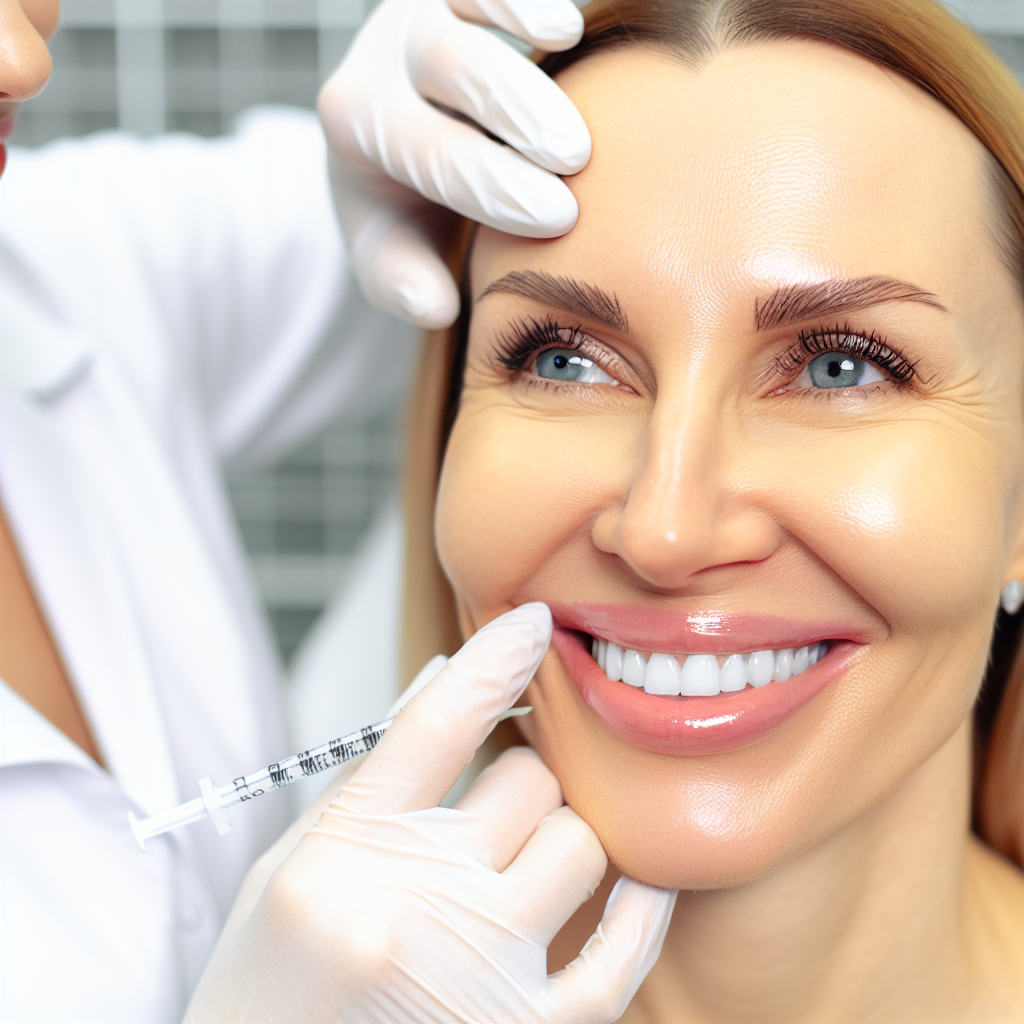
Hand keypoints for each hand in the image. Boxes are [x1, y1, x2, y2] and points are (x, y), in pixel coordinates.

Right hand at [186, 604, 675, 1021]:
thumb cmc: (272, 982)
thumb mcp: (292, 864)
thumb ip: (370, 782)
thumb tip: (450, 692)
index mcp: (344, 852)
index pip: (436, 723)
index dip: (491, 661)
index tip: (529, 624)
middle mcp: (413, 907)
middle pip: (527, 783)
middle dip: (517, 782)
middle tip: (493, 810)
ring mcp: (476, 978)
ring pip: (578, 847)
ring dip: (559, 842)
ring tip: (522, 868)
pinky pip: (619, 958)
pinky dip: (639, 912)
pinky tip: (639, 886)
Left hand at [318, 0, 591, 328]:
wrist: (390, 130)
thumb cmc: (398, 201)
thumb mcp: (387, 252)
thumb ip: (402, 282)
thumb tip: (436, 306)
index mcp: (356, 120)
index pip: (430, 152)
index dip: (495, 186)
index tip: (557, 220)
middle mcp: (384, 54)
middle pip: (449, 66)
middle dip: (516, 113)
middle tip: (575, 160)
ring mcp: (421, 10)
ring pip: (470, 7)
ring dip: (530, 54)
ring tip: (580, 106)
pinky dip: (526, 1)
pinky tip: (567, 30)